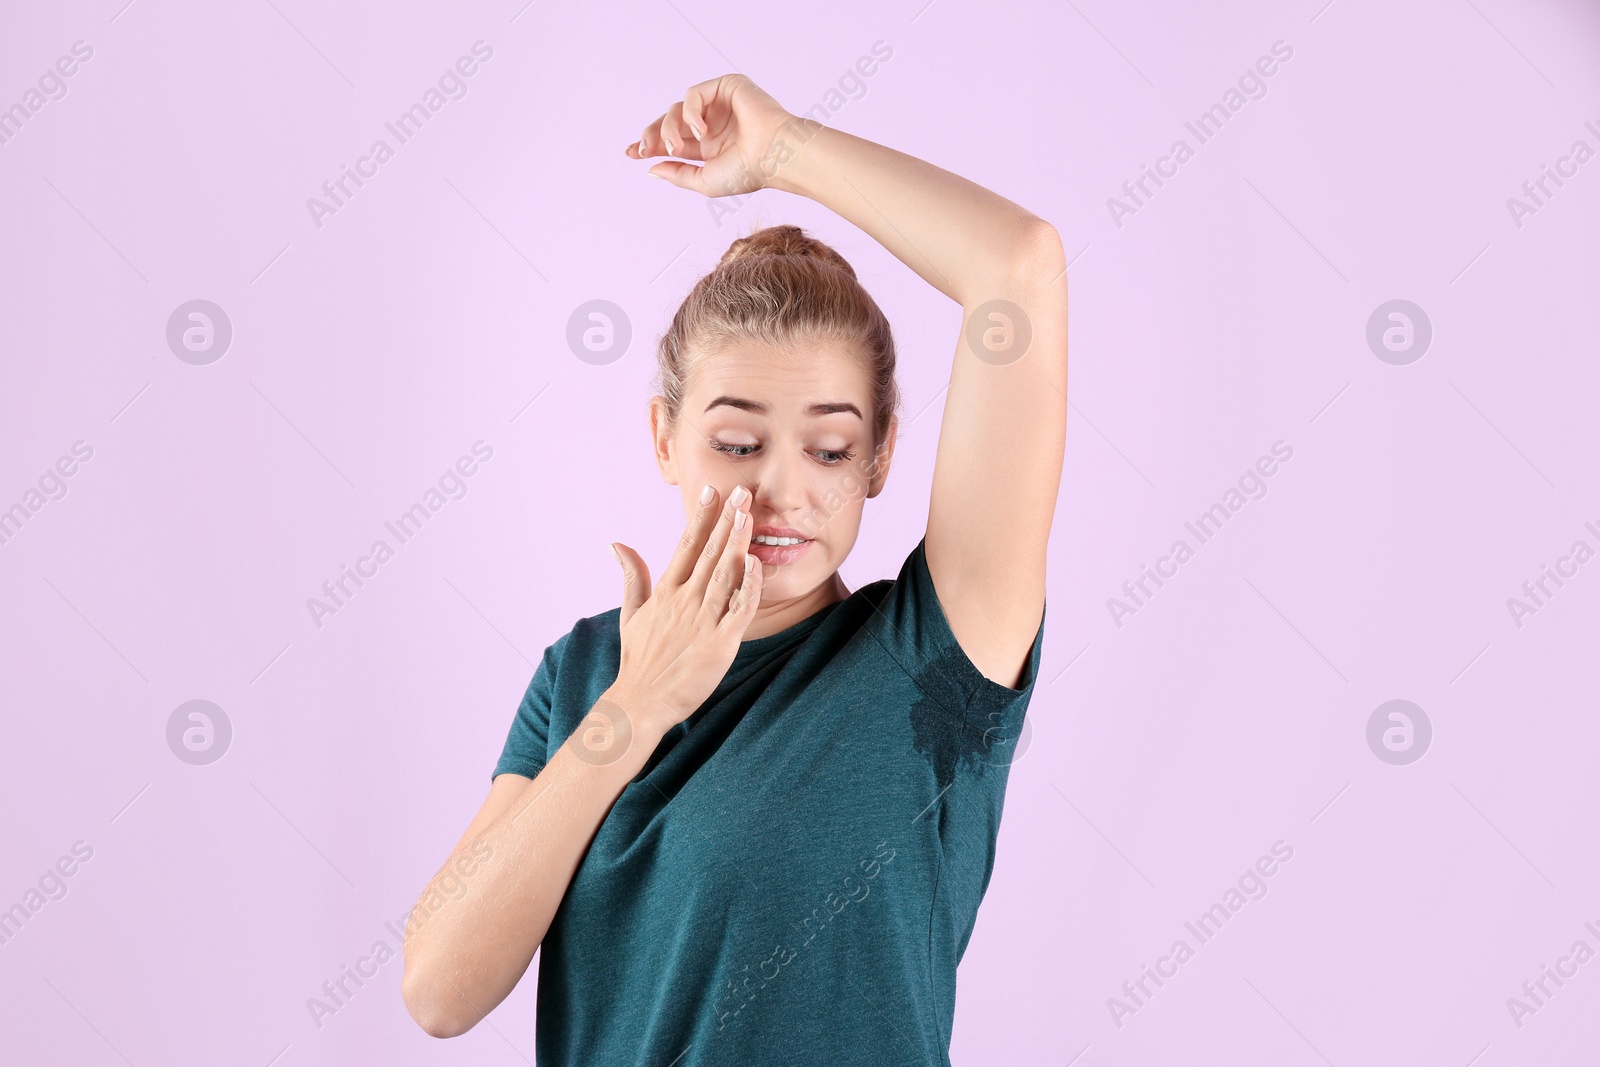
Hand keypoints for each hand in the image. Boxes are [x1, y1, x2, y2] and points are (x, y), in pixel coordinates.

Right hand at [607, 484, 764, 733]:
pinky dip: (748, 586)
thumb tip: (616, 543)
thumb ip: (631, 576)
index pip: (685, 545)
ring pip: (724, 574)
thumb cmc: (638, 661)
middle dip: (726, 519)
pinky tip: (757, 564)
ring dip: (737, 543)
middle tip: (742, 490)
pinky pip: (739, 610)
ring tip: (749, 514)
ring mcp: (702, 621)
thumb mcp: (630, 614)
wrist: (639, 704)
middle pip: (708, 552)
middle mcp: (684, 601)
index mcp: (666, 592)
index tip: (712, 491)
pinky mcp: (719, 644)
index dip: (701, 517)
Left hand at [624, 73, 805, 197]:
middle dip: (652, 135)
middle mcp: (711, 125)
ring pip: (676, 109)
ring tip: (677, 148)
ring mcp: (718, 105)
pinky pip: (692, 95)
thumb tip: (651, 169)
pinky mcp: (725, 86)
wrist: (775, 155)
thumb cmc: (748, 172)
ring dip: (670, 129)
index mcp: (708, 147)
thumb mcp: (705, 181)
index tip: (631, 153)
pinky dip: (690, 113)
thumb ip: (678, 175)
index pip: (672, 141)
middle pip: (668, 122)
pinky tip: (700, 131)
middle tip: (644, 150)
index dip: (650, 144)